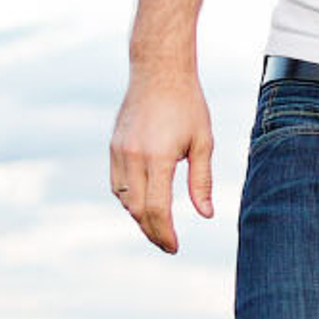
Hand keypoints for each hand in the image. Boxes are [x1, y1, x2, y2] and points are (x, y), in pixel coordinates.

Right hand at [109, 67, 215, 253]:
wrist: (159, 71)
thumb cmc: (188, 104)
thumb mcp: (203, 142)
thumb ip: (201, 181)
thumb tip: (205, 214)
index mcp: (158, 157)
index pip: (157, 208)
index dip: (164, 233)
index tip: (174, 247)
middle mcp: (133, 156)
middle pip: (136, 209)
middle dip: (151, 231)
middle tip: (167, 244)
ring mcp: (119, 151)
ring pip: (123, 199)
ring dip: (138, 216)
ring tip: (158, 226)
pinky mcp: (113, 146)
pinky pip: (115, 183)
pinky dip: (128, 199)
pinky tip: (143, 203)